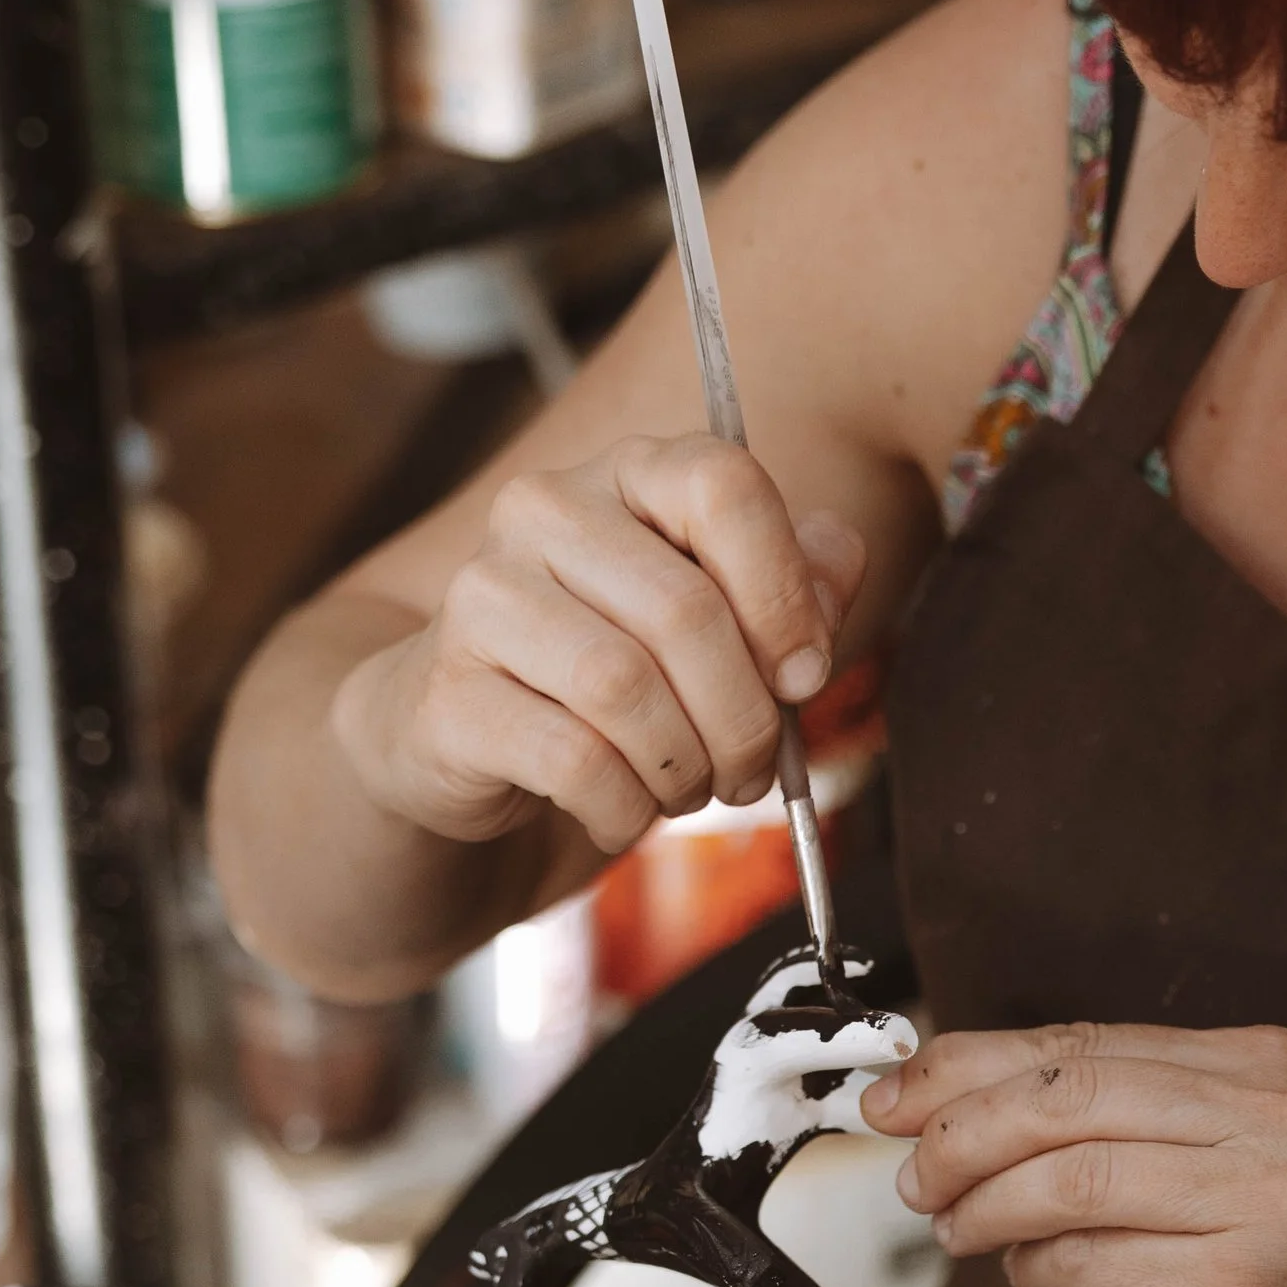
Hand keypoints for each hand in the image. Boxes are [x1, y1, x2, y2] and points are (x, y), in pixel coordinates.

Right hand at [331, 436, 864, 854]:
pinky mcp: (448, 692)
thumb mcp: (723, 629)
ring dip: (686, 767)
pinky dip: (624, 808)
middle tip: (755, 772)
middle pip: (684, 610)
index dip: (784, 594)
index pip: (722, 485)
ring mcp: (483, 596)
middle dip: (746, 718)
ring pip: (624, 687)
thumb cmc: (618, 680)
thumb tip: (838, 561)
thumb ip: (796, 587)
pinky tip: (623, 814)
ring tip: (691, 791)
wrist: (465, 744)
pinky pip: (573, 760)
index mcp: (626, 473)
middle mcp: (543, 511)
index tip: (806, 678)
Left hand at [863, 1021, 1286, 1286]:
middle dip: (958, 1128)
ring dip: (981, 1204)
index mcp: (1269, 1067)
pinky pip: (1086, 1261)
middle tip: (909, 1167)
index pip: (1085, 1042)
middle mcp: (1271, 1120)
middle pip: (1063, 1094)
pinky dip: (1032, 1265)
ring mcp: (1258, 1205)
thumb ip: (1140, 1126)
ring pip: (1063, 1175)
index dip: (971, 1064)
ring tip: (953, 1226)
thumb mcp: (1257, 1161)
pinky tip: (1025, 1272)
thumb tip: (976, 1111)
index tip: (900, 1092)